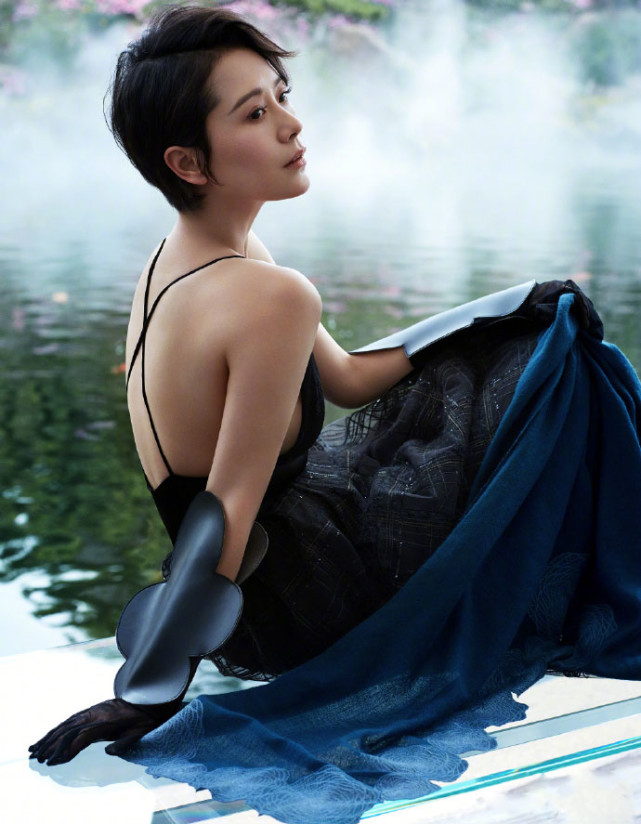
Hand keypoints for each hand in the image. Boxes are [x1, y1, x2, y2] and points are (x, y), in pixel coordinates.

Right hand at [28, 697, 180, 765]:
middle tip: (36, 759)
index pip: (80, 737)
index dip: (66, 750)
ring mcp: (92, 711)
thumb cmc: (145, 720)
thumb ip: (125, 743)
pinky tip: (48, 736)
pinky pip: (71, 720)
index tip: (52, 762)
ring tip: (34, 750)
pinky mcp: (91, 710)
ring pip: (66, 724)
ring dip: (49, 737)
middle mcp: (95, 714)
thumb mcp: (139, 733)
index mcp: (106, 721)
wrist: (148, 697)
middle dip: (50, 745)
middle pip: (68, 730)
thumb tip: (108, 751)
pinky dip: (57, 729)